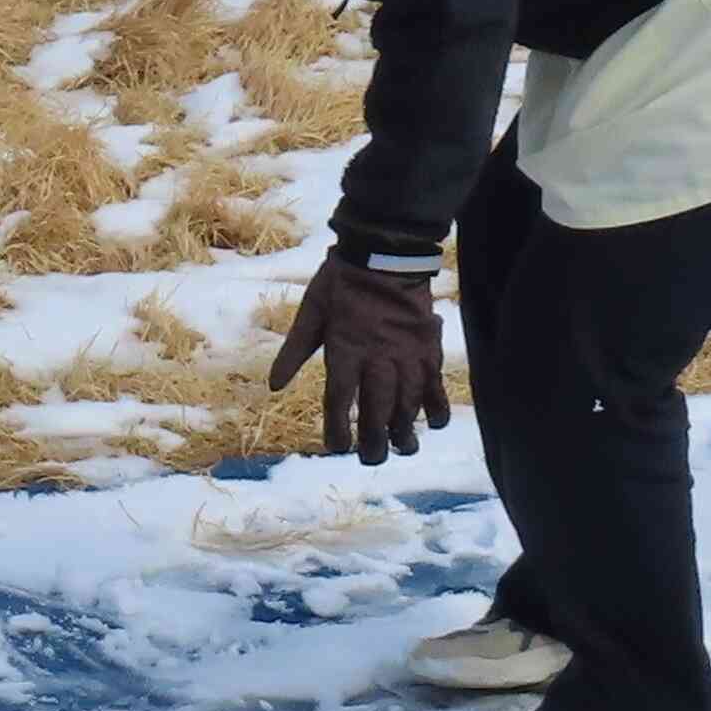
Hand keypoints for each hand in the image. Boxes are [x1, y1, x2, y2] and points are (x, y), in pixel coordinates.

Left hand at [267, 250, 451, 465]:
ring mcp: (406, 353)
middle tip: (373, 460)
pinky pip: (434, 380)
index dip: (338, 428)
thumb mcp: (310, 313)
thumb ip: (293, 351)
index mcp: (343, 351)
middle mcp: (376, 358)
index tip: (337, 449)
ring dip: (406, 427)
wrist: (385, 251)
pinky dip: (436, 402)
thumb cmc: (341, 282)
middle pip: (376, 408)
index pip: (339, 400)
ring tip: (405, 449)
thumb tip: (274, 386)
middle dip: (375, 438)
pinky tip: (436, 423)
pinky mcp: (427, 345)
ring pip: (408, 399)